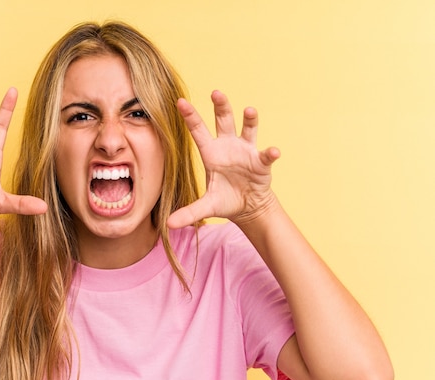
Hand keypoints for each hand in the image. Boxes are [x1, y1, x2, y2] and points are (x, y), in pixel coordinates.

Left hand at [167, 90, 279, 227]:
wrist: (248, 207)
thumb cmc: (225, 200)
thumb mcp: (206, 207)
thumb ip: (189, 212)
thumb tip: (168, 225)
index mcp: (210, 153)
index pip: (198, 131)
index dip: (190, 116)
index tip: (180, 101)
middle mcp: (228, 146)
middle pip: (223, 121)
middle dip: (221, 106)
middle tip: (216, 92)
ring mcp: (246, 151)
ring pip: (247, 129)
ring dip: (249, 120)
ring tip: (249, 110)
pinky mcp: (261, 162)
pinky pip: (266, 155)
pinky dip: (270, 153)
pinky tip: (274, 152)